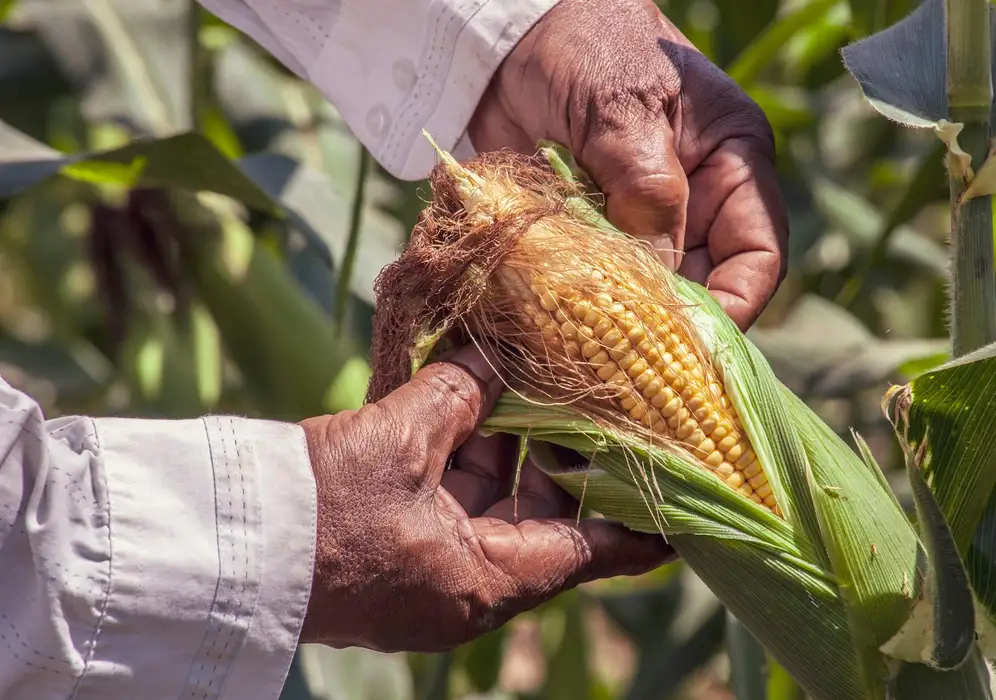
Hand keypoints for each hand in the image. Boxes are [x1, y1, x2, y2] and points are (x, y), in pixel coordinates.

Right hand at [298, 345, 673, 650]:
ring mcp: (430, 567)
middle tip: (598, 399)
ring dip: (507, 444)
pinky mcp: (396, 546)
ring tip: (533, 381)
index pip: (593, 551)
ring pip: (492, 501)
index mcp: (487, 579)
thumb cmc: (319, 511)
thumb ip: (457, 396)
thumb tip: (493, 357)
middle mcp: (467, 584)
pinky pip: (448, 498)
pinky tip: (471, 398)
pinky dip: (463, 453)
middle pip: (544, 517)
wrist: (222, 547)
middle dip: (563, 455)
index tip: (686, 499)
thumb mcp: (399, 444)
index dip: (641, 524)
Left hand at [469, 0, 787, 329]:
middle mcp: (696, 202)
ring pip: (647, 298)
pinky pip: (596, 289)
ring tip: (589, 360)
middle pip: (702, 289)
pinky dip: (578, 313)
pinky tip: (555, 334)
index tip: (693, 348)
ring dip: (619, 329)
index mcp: (732, 164)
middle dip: (670, 331)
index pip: (758, 256)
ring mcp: (640, 223)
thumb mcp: (622, 109)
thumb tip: (657, 282)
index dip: (734, 308)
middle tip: (629, 372)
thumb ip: (646, 190)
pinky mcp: (589, 236)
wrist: (503, 35)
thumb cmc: (582, 45)